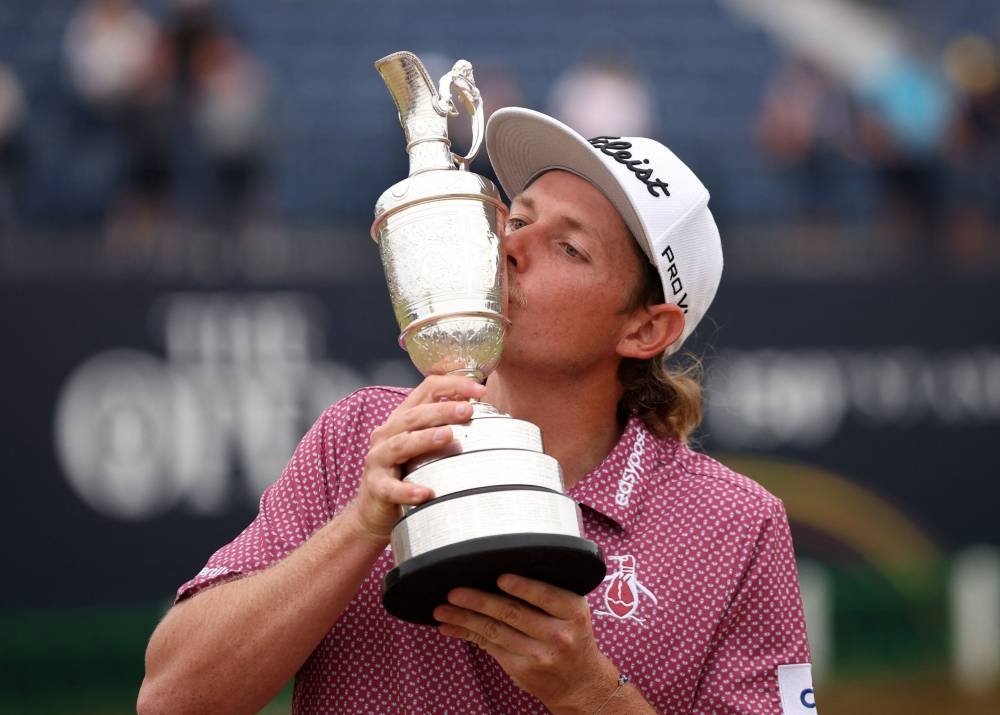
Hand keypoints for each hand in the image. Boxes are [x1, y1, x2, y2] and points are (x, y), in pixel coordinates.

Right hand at [347, 375, 486, 543]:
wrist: (373, 511)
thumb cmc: (404, 473)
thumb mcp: (422, 445)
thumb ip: (444, 426)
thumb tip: (479, 411)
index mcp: (402, 419)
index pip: (426, 391)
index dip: (452, 386)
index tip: (480, 390)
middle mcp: (387, 434)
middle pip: (414, 415)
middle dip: (442, 410)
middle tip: (468, 410)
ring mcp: (378, 460)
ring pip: (400, 444)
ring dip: (424, 439)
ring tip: (448, 436)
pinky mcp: (376, 487)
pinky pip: (391, 488)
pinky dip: (408, 490)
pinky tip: (426, 492)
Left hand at [434, 574, 619, 713]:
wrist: (580, 683)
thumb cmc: (572, 636)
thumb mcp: (573, 613)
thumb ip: (549, 595)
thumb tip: (500, 571)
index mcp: (573, 612)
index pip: (547, 596)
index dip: (523, 587)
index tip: (500, 578)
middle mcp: (558, 635)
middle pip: (513, 614)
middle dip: (480, 601)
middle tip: (455, 591)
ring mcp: (538, 655)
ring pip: (495, 631)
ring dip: (464, 618)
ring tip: (442, 609)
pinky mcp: (520, 669)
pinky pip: (489, 647)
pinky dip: (466, 634)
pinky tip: (450, 627)